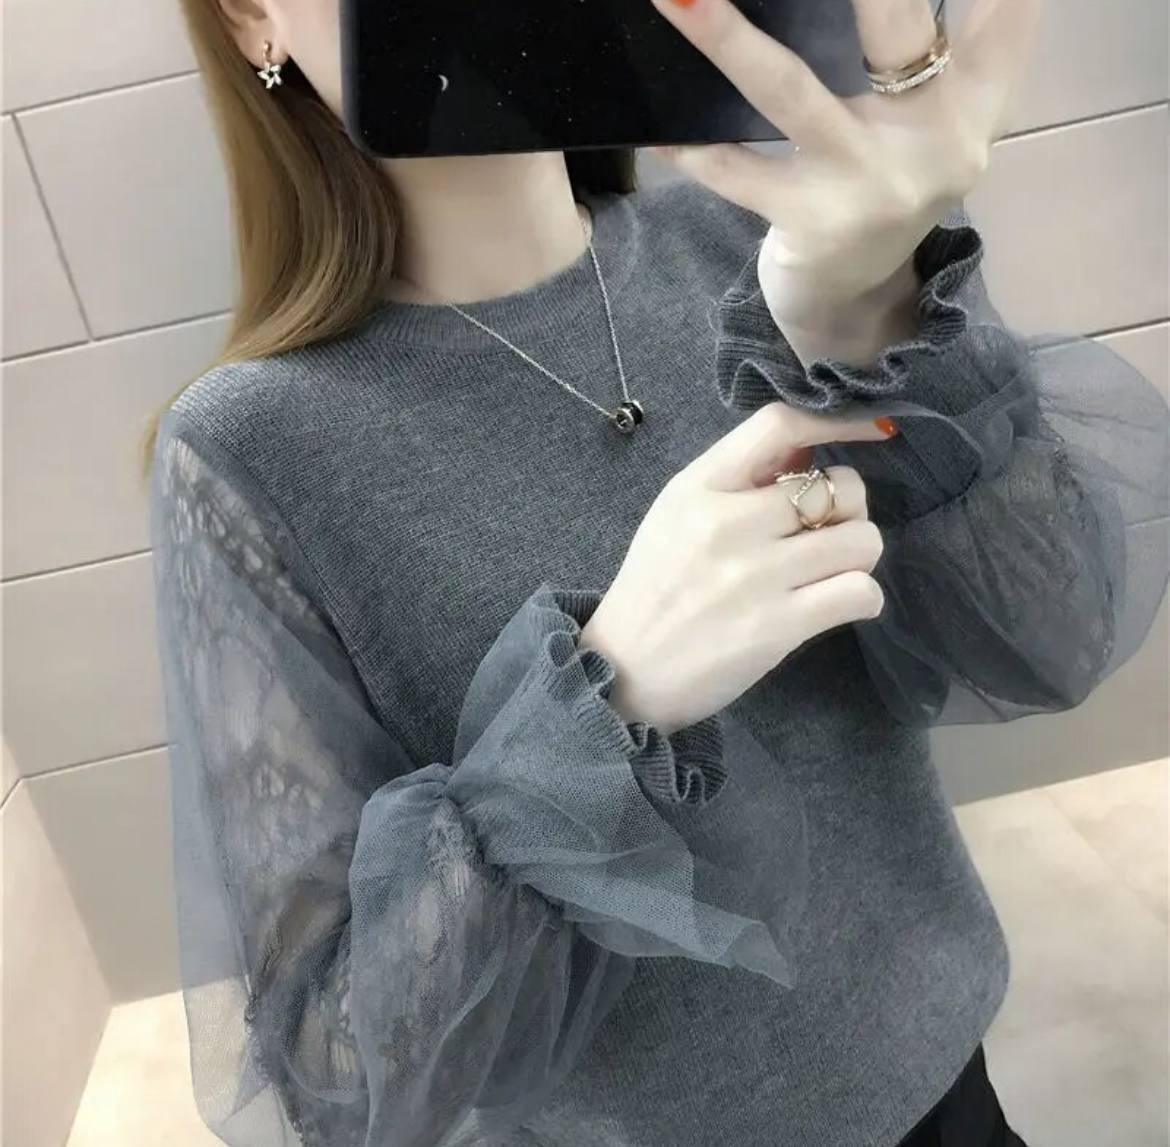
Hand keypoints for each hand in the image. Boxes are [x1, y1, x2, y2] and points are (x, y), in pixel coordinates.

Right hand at [578, 403, 893, 734]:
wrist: (625, 667)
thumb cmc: (656, 587)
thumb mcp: (678, 513)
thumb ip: (739, 479)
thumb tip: (809, 454)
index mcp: (699, 487)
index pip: (780, 425)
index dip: (838, 422)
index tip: (872, 431)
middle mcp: (728, 523)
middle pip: (840, 486)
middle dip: (850, 509)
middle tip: (827, 532)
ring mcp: (755, 576)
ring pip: (861, 540)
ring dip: (858, 556)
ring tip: (830, 571)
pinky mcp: (778, 626)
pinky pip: (860, 592)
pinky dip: (862, 597)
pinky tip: (837, 603)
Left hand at [645, 0, 1042, 337]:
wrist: (855, 295)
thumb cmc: (885, 182)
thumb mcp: (939, 116)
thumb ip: (966, 41)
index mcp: (974, 100)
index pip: (1005, 9)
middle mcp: (935, 140)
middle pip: (896, 24)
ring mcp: (871, 185)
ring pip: (791, 91)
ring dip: (727, 37)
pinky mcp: (813, 224)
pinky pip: (737, 175)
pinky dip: (693, 149)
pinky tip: (656, 129)